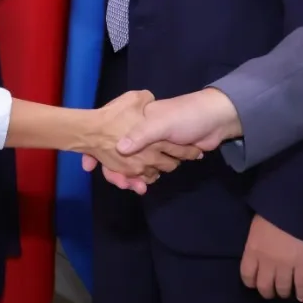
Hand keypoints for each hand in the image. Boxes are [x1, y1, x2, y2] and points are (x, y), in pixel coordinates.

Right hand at [77, 90, 202, 191]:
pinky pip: (146, 171)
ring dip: (130, 178)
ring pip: (133, 167)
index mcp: (139, 124)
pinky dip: (141, 179)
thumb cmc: (183, 116)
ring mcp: (152, 148)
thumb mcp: (159, 123)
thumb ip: (140, 135)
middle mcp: (142, 136)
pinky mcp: (162, 158)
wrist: (213, 120)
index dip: (98, 151)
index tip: (89, 163)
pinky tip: (140, 186)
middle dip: (115, 171)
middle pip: (120, 156)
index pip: (111, 137)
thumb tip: (121, 149)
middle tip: (116, 182)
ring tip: (131, 186)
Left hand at [241, 215, 302, 300]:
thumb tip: (258, 253)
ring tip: (286, 293)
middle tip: (272, 291)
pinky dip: (302, 293)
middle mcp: (267, 262)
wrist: (295, 206)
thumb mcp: (256, 227)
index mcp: (252, 250)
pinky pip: (301, 284)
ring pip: (282, 288)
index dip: (251, 282)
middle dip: (267, 292)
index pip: (247, 276)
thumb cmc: (273, 211)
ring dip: (284, 293)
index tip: (255, 283)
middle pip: (264, 287)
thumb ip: (256, 244)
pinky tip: (301, 296)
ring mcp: (286, 265)